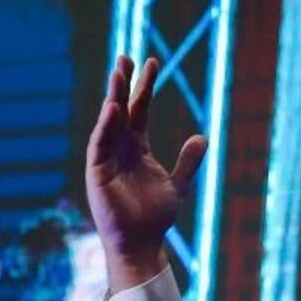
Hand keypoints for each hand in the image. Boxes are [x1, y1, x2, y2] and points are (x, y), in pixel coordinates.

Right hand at [85, 56, 206, 289]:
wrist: (142, 243)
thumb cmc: (156, 217)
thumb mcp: (178, 185)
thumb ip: (188, 161)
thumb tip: (203, 137)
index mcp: (138, 148)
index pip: (140, 110)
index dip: (145, 87)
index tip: (152, 62)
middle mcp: (120, 148)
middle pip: (121, 108)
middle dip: (124, 83)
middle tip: (126, 57)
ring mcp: (106, 158)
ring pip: (109, 121)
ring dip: (113, 97)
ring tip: (119, 74)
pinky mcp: (97, 171)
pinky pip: (100, 143)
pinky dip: (106, 125)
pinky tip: (112, 108)